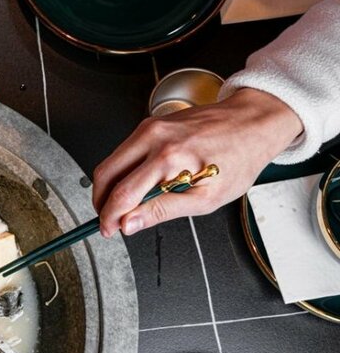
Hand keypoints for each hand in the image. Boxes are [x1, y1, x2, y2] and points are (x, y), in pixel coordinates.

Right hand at [92, 88, 302, 236]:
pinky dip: (123, 171)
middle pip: (106, 174)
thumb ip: (163, 211)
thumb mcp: (206, 198)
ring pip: (111, 161)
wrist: (251, 122)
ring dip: (110, 186)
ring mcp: (150, 127)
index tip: (108, 229)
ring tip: (124, 205)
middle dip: (101, 201)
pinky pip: (124, 150)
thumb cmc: (238, 158)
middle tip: (110, 219)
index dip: (110, 217)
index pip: (123, 194)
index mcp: (169, 158)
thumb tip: (130, 223)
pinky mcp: (150, 124)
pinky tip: (138, 183)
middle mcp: (154, 138)